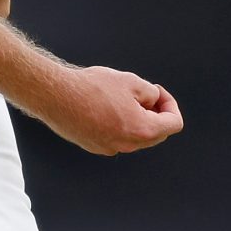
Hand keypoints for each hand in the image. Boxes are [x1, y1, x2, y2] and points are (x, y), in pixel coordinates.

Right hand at [41, 66, 182, 155]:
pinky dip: (118, 125)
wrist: (56, 96)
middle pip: (156, 133)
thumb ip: (151, 94)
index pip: (174, 124)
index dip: (170, 104)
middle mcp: (128, 145)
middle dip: (155, 113)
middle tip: (144, 94)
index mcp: (142, 130)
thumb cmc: (92, 87)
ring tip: (121, 99)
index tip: (157, 92)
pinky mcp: (94, 146)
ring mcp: (110, 148)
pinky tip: (104, 108)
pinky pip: (116, 138)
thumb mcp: (131, 81)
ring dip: (136, 119)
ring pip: (135, 136)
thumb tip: (153, 101)